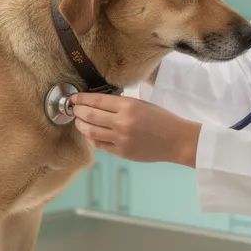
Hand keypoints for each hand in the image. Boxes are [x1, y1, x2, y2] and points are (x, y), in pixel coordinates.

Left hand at [72, 93, 198, 166]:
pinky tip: (89, 133)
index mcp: (129, 106)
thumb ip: (120, 104)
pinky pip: (99, 144)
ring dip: (80, 125)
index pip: (97, 100)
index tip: (74, 98)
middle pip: (90, 115)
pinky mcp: (121, 152)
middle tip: (74, 109)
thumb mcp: (142, 104)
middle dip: (78, 111)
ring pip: (90, 131)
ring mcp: (121, 139)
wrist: (176, 140)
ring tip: (78, 121)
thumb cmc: (161, 120)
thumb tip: (97, 103)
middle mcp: (122, 122)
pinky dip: (91, 138)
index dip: (82, 99)